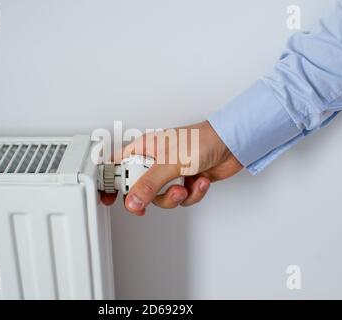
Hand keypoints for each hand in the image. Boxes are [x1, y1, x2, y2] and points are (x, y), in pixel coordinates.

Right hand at [100, 121, 242, 214]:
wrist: (233, 144)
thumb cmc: (202, 140)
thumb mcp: (170, 163)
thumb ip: (149, 184)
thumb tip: (132, 200)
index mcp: (144, 149)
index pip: (119, 166)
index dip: (111, 182)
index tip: (109, 198)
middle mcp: (155, 161)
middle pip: (139, 188)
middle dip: (152, 196)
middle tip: (156, 195)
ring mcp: (170, 172)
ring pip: (160, 197)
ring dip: (174, 198)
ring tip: (184, 188)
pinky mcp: (186, 180)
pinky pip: (181, 198)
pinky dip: (192, 194)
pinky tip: (200, 181)